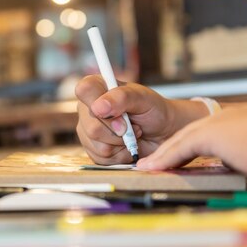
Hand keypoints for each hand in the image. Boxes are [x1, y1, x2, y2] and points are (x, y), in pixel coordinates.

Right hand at [75, 75, 201, 163]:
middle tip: (134, 127)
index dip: (100, 105)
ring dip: (121, 144)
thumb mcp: (142, 98)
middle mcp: (87, 109)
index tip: (120, 114)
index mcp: (96, 88)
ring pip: (98, 145)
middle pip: (92, 127)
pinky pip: (101, 158)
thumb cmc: (153, 110)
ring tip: (131, 135)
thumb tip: (98, 107)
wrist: (162, 133)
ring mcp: (87, 130)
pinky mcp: (92, 150)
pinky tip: (126, 146)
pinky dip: (120, 155)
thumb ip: (121, 98)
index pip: (84, 90)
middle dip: (119, 132)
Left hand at [136, 106, 246, 187]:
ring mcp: (220, 124)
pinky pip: (182, 148)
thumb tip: (239, 167)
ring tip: (147, 167)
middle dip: (169, 149)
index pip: (204, 134)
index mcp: (240, 121)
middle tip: (153, 163)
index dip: (186, 148)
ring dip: (163, 155)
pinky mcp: (213, 134)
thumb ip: (244, 158)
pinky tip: (155, 168)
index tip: (173, 160)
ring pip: (182, 140)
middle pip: (189, 134)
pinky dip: (166, 159)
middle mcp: (227, 118)